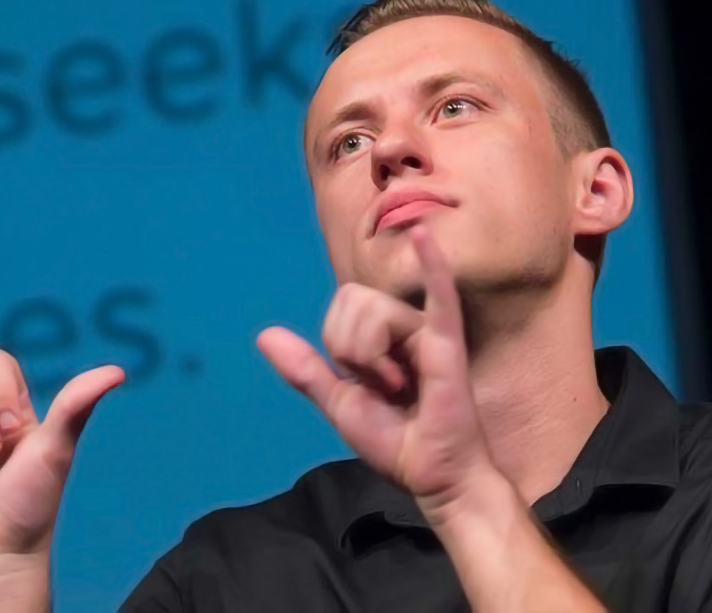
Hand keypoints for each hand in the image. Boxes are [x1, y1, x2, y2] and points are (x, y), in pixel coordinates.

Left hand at [257, 225, 493, 514]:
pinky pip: (439, 295)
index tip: (365, 382)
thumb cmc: (395, 442)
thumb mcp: (340, 402)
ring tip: (401, 385)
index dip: (339, 344)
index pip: (341, 307)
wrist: (432, 476)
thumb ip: (306, 370)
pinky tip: (420, 235)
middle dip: (352, 347)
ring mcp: (427, 330)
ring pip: (375, 310)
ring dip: (373, 356)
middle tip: (384, 385)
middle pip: (354, 301)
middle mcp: (404, 325)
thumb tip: (264, 335)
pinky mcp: (447, 343)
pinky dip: (430, 264)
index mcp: (381, 336)